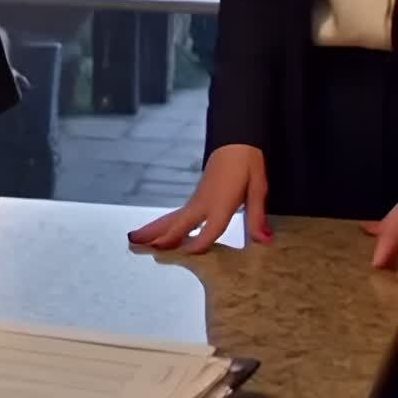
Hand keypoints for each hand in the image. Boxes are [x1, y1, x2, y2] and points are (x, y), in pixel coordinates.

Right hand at [126, 144, 270, 254]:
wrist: (236, 142)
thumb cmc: (248, 165)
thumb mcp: (258, 189)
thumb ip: (257, 216)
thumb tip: (264, 240)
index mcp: (221, 202)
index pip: (209, 228)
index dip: (199, 242)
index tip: (186, 255)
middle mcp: (204, 202)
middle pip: (179, 222)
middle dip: (160, 235)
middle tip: (137, 245)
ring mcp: (196, 199)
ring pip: (172, 217)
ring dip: (153, 229)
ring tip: (133, 239)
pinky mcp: (195, 198)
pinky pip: (176, 214)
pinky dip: (162, 224)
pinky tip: (156, 232)